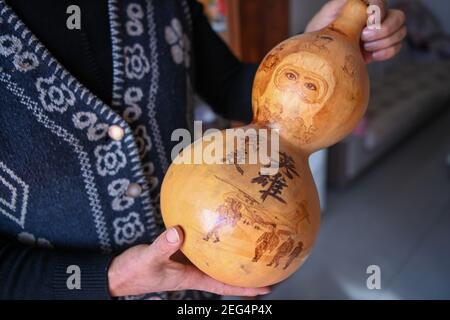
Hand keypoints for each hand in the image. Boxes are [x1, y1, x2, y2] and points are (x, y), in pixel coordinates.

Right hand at [108, 226, 270, 296]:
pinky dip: (211, 241)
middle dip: (244, 273)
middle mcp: (192, 271)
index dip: (245, 289)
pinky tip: (216, 230)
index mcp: (190, 278)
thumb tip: (178, 233)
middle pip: (223, 274)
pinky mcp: (177, 253)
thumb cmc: (133, 273)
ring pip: (213, 261)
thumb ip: (163, 247)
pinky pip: (200, 248)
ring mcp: (185, 262)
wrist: (118, 274)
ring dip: (229, 258)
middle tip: (266, 265)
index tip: (266, 287)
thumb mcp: (148, 259)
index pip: (223, 285)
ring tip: (248, 249)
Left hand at [305, 0, 406, 62]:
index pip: (381, 2)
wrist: (320, 53)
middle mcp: (376, 16)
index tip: (365, 23)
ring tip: (364, 47)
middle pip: (399, 17)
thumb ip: (345, 5)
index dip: (378, 13)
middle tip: (364, 37)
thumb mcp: (329, 14)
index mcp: (364, 5)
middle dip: (384, 30)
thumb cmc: (321, 31)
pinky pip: (397, 47)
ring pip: (401, 32)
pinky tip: (373, 55)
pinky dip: (387, 52)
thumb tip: (361, 1)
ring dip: (384, 42)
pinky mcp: (381, 47)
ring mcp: (381, 32)